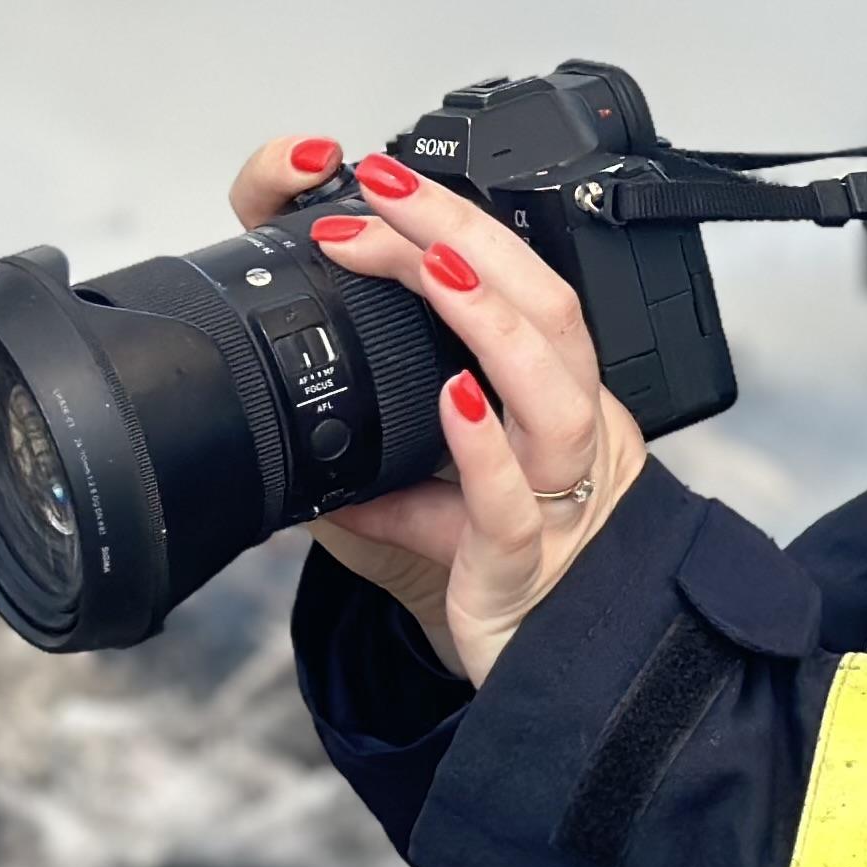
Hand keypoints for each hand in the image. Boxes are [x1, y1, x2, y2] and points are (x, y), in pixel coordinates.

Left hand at [228, 135, 648, 683]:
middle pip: (546, 304)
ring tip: (427, 261)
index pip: (522, 285)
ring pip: (550, 387)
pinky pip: (513, 502)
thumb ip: (374, 452)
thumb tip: (297, 421)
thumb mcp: (430, 494)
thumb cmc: (504, 580)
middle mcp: (569, 432)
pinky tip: (453, 400)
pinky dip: (482, 447)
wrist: (552, 687)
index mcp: (550, 399)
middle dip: (466, 232)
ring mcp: (558, 495)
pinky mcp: (527, 564)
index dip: (463, 223)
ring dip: (485, 316)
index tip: (377, 180)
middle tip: (384, 183)